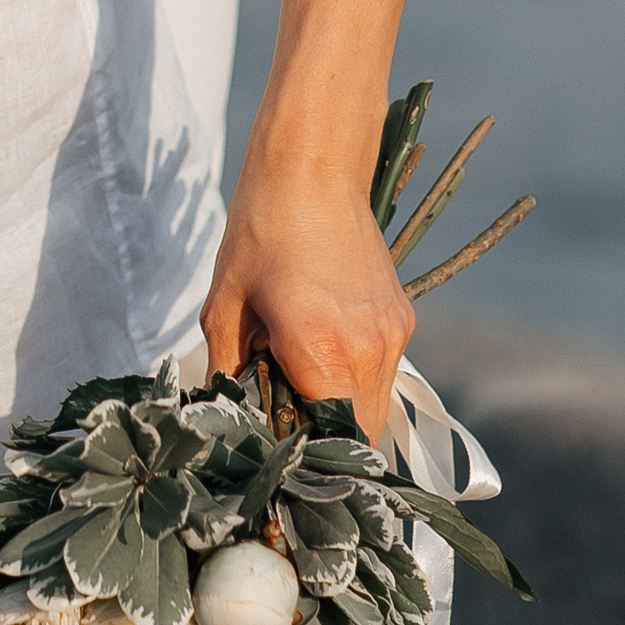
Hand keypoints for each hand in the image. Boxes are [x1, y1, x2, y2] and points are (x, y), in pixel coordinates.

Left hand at [202, 154, 414, 455]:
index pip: (331, 444)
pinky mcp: (402, 317)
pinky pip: (383, 372)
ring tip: (298, 377)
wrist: (314, 164)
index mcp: (322, 350)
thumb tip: (222, 415)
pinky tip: (321, 346)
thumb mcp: (225, 303)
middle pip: (361, 437)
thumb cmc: (262, 228)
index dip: (306, 459)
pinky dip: (355, 378)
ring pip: (376, 408)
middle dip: (325, 441)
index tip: (278, 455)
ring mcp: (393, 334)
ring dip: (342, 411)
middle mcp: (369, 350)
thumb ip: (225, 370)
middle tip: (284, 421)